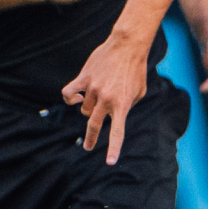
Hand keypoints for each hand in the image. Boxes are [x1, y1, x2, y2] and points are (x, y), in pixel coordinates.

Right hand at [62, 34, 149, 164]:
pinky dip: (70, 98)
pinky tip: (77, 98)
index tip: (109, 162)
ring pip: (85, 109)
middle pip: (94, 125)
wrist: (127, 46)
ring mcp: (93, 89)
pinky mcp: (84, 78)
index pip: (117, 132)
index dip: (113, 148)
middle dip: (92, 139)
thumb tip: (113, 113)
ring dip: (89, 109)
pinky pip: (68, 93)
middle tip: (88, 147)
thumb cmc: (136, 69)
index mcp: (122, 105)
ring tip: (98, 99)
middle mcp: (106, 99)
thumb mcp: (138, 92)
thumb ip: (127, 105)